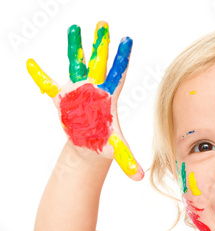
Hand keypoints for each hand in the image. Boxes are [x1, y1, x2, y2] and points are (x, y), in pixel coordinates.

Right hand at [26, 21, 143, 180]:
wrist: (89, 144)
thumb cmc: (104, 143)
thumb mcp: (116, 149)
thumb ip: (127, 160)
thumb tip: (140, 178)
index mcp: (109, 98)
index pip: (118, 75)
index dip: (121, 59)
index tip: (127, 40)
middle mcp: (94, 89)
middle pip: (98, 63)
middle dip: (100, 44)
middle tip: (104, 24)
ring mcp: (77, 91)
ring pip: (76, 65)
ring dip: (75, 48)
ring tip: (75, 28)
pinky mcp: (62, 98)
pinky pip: (48, 85)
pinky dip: (40, 76)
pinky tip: (31, 63)